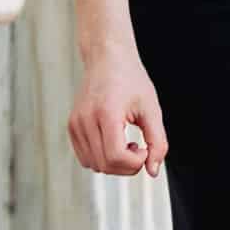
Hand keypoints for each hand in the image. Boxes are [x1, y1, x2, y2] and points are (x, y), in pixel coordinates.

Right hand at [67, 44, 166, 177]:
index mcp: (106, 113)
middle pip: (104, 165)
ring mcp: (75, 125)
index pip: (115, 156)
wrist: (108, 59)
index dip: (134, 162)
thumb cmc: (132, 80)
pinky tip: (116, 141)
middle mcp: (85, 121)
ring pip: (93, 165)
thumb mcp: (151, 108)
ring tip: (129, 142)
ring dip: (115, 163)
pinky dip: (102, 158)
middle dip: (127, 165)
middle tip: (141, 148)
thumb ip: (157, 140)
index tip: (145, 149)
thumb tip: (153, 171)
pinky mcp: (71, 127)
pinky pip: (85, 158)